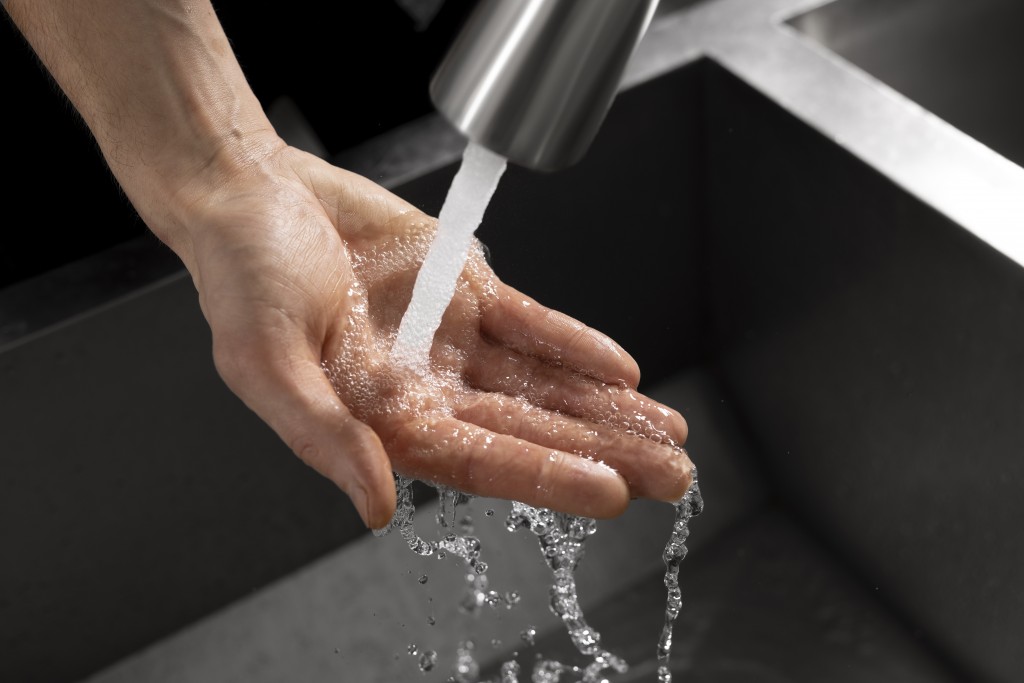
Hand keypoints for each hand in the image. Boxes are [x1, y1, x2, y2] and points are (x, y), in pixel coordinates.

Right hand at [173, 140, 692, 528]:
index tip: (612, 492)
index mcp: (380, 419)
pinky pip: (532, 323)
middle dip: (604, 453)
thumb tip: (376, 506)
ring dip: (606, 408)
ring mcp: (451, 340)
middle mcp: (426, 388)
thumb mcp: (265, 360)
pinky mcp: (466, 289)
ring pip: (543, 383)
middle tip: (674, 476)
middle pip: (530, 429)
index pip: (479, 459)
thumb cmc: (241, 275)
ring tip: (670, 430)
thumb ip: (324, 436)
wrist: (251, 191)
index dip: (546, 476)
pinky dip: (574, 344)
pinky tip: (622, 370)